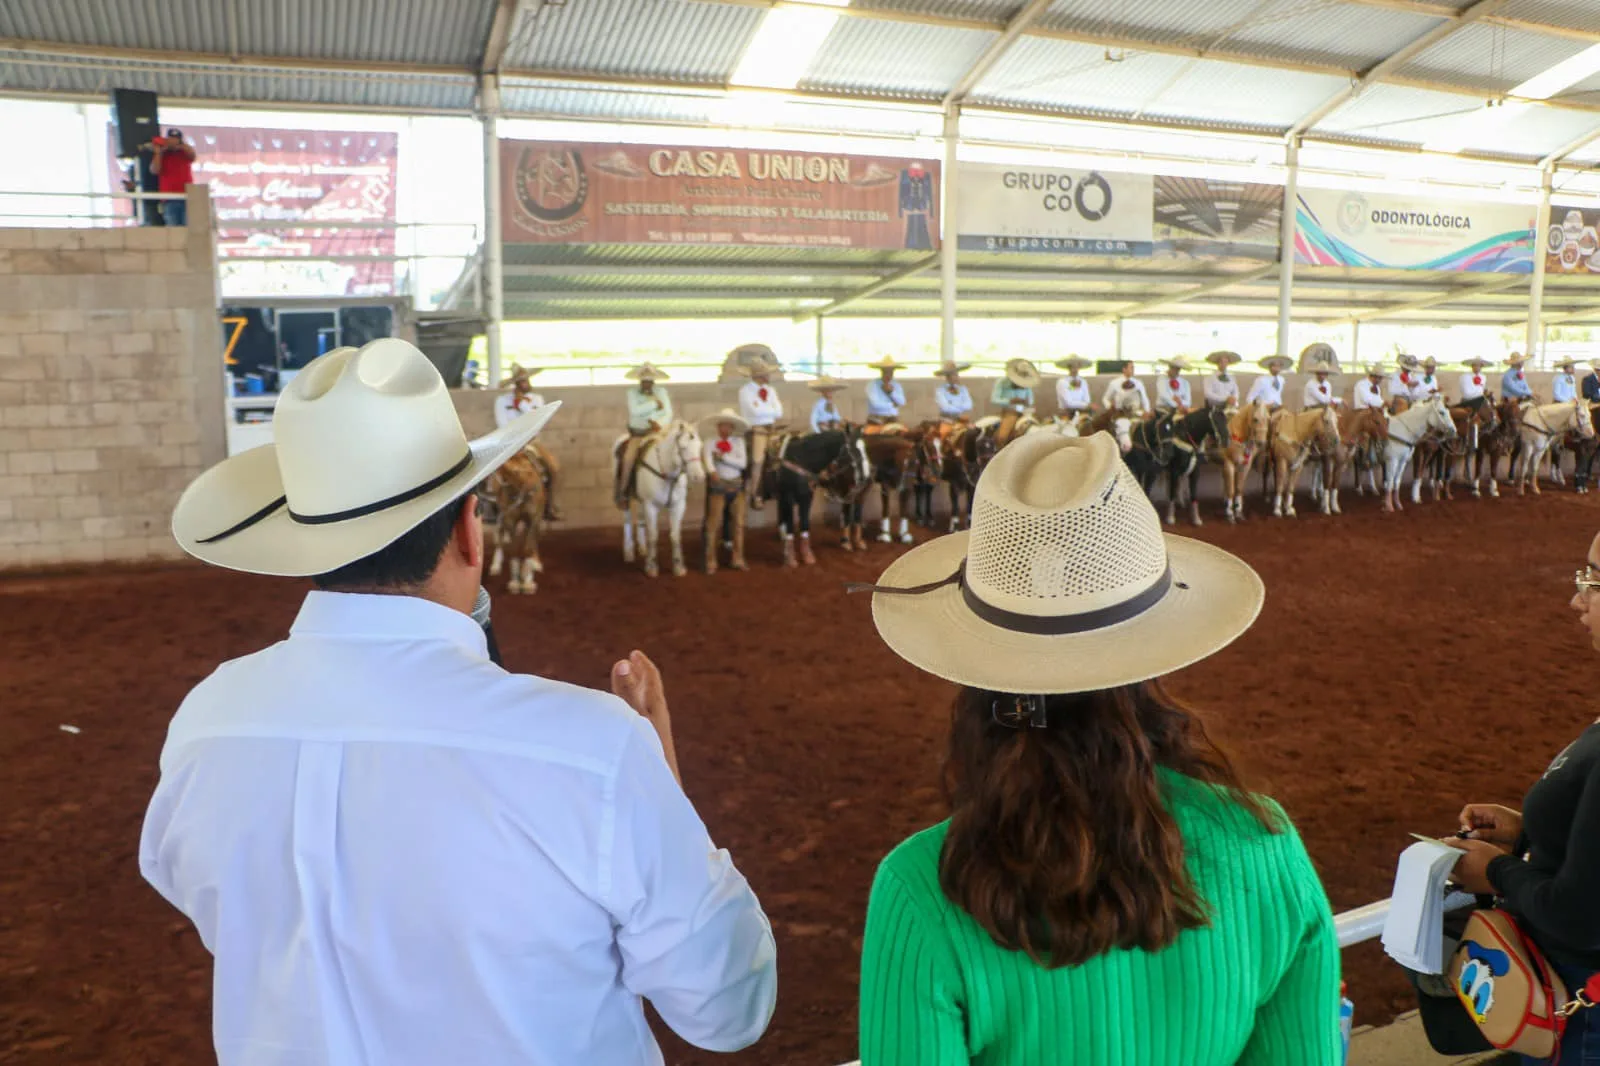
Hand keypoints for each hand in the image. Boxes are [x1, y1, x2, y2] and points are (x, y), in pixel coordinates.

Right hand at [610, 650, 679, 785]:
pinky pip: (640, 724)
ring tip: (625, 689)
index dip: (643, 665)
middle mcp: (658, 721)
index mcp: (657, 710)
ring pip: (645, 709)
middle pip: (650, 693)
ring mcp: (655, 736)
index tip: (634, 653)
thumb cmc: (646, 753)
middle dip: (639, 677)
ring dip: (635, 695)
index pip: (652, 680)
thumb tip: (624, 661)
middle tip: (632, 663)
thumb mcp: (633, 717)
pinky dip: (631, 713)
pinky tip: (623, 724)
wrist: (659, 795)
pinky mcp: (650, 750)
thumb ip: (626, 690)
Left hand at [1445, 837, 1508, 894]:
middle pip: (1445, 868)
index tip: (1441, 847)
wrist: (1507, 874)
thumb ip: (1458, 842)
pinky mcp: (1473, 890)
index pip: (1442, 858)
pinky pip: (1461, 887)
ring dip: (1451, 872)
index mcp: (1457, 864)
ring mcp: (1465, 884)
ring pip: (1452, 878)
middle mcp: (1458, 876)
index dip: (1441, 851)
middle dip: (1445, 862)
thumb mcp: (1476, 844)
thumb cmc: (1492, 857)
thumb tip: (1444, 840)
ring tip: (1456, 865)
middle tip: (1449, 856)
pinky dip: (1460, 882)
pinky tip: (1463, 876)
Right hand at [1458, 804, 1521, 845]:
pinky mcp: (1493, 828)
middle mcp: (1488, 814)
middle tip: (1471, 839)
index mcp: (1491, 810)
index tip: (1468, 830)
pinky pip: (1481, 831)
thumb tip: (1470, 835)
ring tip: (1478, 842)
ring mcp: (1491, 821)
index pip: (1469, 809)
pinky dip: (1480, 837)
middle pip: (1470, 819)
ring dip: (1474, 834)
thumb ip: (1487, 833)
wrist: (1534, 833)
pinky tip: (1484, 843)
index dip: (1465, 819)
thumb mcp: (1504, 833)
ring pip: (1475, 826)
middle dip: (1468, 829)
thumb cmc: (1521, 830)